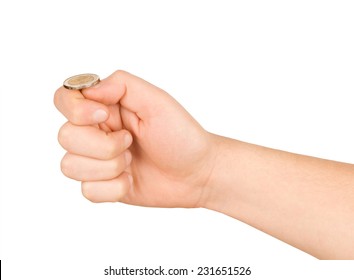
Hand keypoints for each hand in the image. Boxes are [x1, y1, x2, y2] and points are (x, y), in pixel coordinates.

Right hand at [54, 70, 215, 206]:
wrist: (197, 173)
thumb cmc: (182, 135)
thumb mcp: (157, 101)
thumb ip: (121, 85)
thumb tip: (88, 90)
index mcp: (107, 107)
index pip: (64, 99)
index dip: (76, 111)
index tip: (105, 117)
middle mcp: (97, 132)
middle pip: (65, 136)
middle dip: (102, 144)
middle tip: (130, 141)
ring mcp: (98, 161)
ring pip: (70, 166)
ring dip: (108, 167)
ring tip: (132, 161)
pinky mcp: (103, 185)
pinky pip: (88, 191)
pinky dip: (114, 188)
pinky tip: (131, 180)